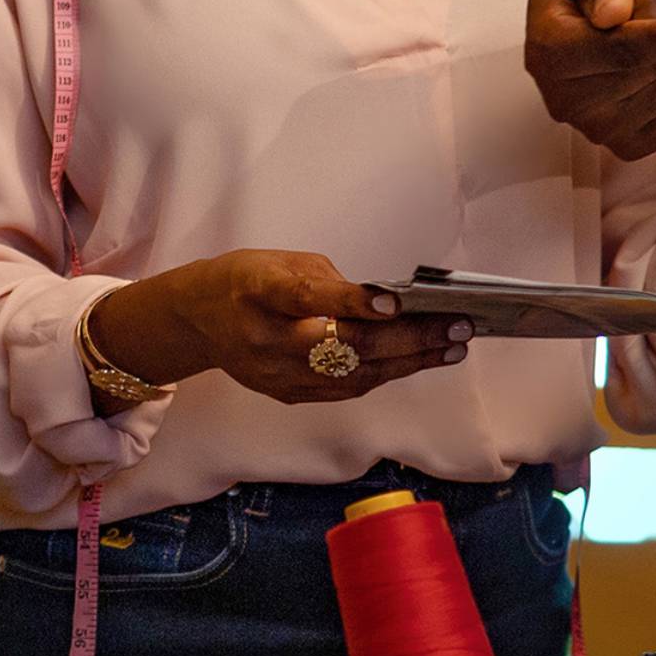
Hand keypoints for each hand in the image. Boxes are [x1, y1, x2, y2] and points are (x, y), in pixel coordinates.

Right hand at [95, 251, 470, 405]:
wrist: (198, 321)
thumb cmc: (246, 280)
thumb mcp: (280, 261)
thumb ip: (330, 283)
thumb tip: (388, 303)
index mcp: (259, 293)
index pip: (308, 300)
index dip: (352, 303)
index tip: (394, 302)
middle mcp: (268, 341)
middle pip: (345, 347)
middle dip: (409, 338)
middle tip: (457, 326)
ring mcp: (279, 375)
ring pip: (355, 374)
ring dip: (411, 361)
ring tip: (454, 345)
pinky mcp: (290, 394)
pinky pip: (347, 387)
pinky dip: (388, 373)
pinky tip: (421, 359)